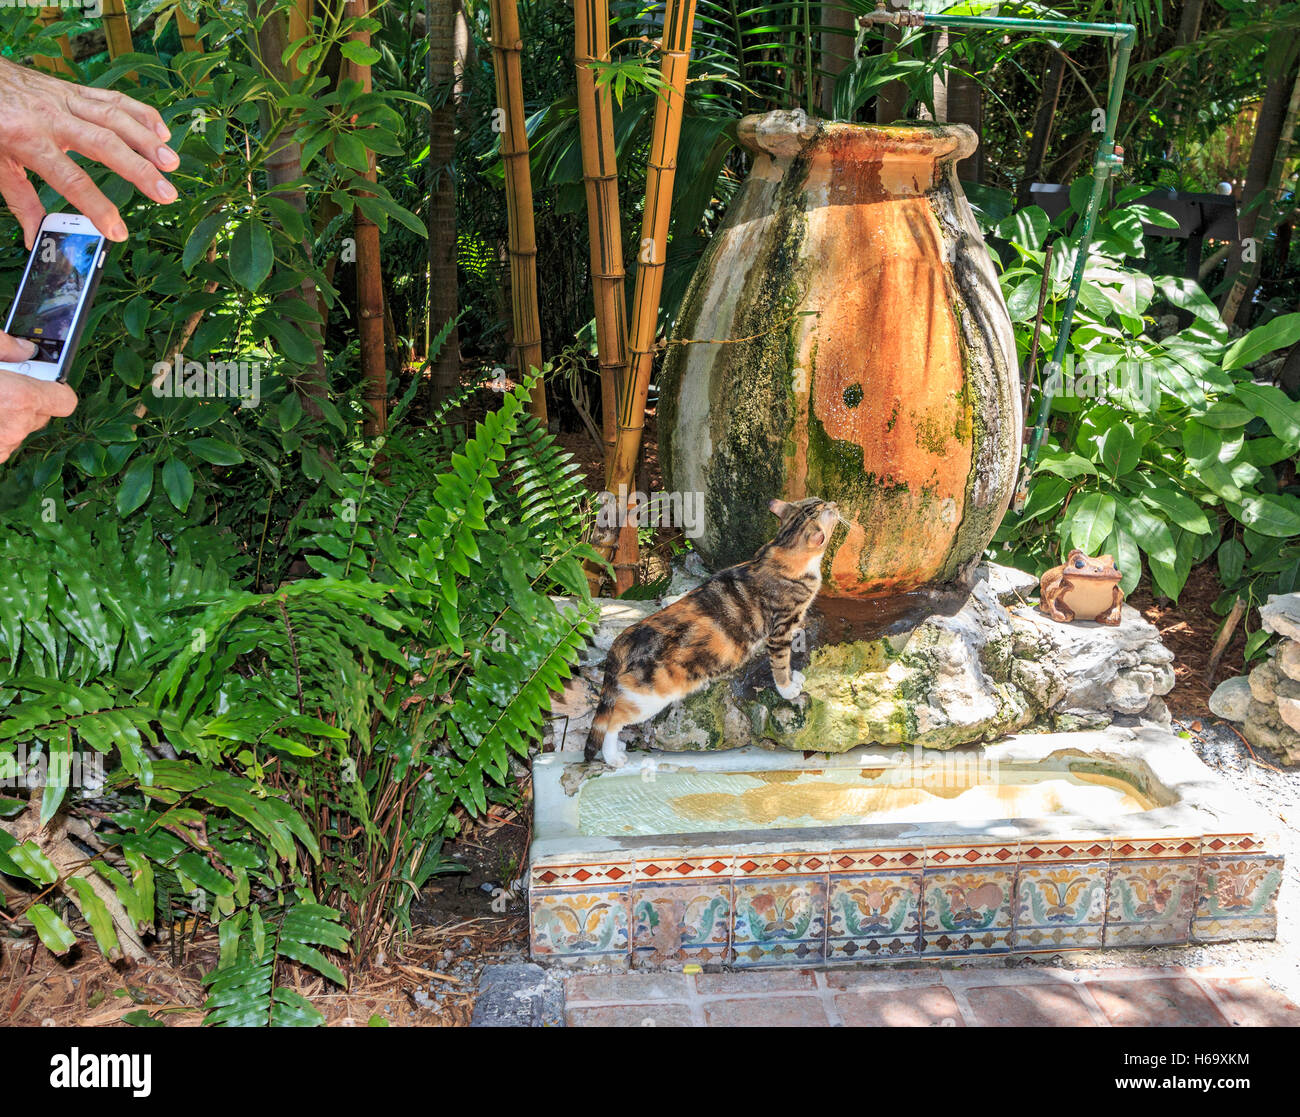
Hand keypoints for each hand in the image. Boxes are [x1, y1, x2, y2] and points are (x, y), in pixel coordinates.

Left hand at [0, 57, 178, 246]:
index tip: (117, 231)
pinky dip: (141, 114)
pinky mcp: (75, 90)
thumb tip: (35, 236)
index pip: (71, 179)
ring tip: (172, 163)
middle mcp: (53, 118)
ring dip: (147, 141)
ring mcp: (66, 101)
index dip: (96, 207)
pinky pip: (113, 99)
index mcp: (29, 140)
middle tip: (167, 194)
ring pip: (115, 118)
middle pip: (104, 145)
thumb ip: (21, 200)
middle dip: (139, 171)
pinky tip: (162, 133)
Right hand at [0, 357, 77, 463]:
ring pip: (20, 429)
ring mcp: (2, 446)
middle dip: (27, 401)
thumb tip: (25, 349)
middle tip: (5, 386)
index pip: (66, 401)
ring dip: (9, 417)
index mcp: (20, 398)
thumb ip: (7, 346)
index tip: (45, 379)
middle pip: (41, 415)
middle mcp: (16, 427)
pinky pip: (4, 442)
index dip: (56, 389)